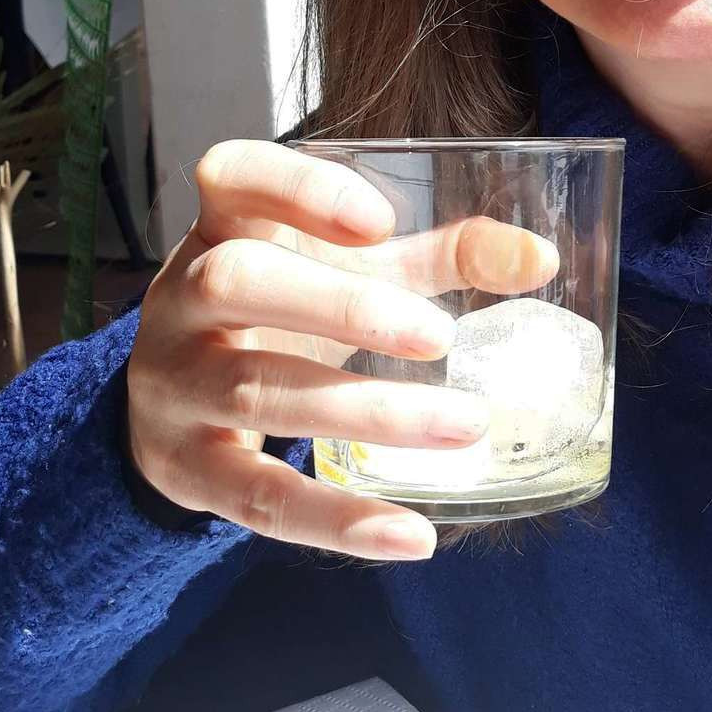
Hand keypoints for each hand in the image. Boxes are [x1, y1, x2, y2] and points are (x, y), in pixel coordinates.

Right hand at [125, 140, 557, 559]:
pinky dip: (339, 521)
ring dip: (368, 413)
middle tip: (441, 337)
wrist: (174, 405)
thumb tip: (539, 258)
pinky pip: (259, 497)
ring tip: (463, 427)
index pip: (232, 175)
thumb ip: (441, 257)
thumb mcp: (346, 272)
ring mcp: (173, 385)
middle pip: (239, 281)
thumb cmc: (282, 312)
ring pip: (258, 393)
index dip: (300, 191)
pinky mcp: (184, 468)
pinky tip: (412, 535)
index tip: (381, 221)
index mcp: (222, 226)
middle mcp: (180, 297)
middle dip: (343, 308)